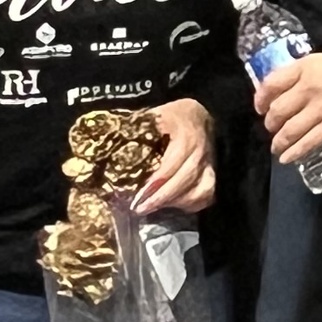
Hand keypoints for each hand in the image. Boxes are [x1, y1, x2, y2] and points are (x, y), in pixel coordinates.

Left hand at [132, 97, 218, 214]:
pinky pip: (206, 195)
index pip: (171, 164)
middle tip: (140, 207)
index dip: (154, 182)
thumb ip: (135, 129)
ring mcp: (209, 164)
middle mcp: (200, 151)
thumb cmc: (171, 118)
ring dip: (174, 202)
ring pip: (198, 190)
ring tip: (153, 207)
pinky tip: (172, 204)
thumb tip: (108, 143)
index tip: (137, 194)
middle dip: (161, 197)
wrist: (198, 114)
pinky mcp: (212, 174)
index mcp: (184, 136)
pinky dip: (190, 203)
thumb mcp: (153, 116)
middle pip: (183, 180)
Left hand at [253, 46, 321, 165]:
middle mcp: (308, 87)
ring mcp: (321, 108)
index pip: (271, 83)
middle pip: (277, 110)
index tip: (260, 107)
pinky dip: (293, 153)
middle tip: (272, 128)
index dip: (261, 99)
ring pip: (289, 129)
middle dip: (270, 123)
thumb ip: (310, 73)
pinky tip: (287, 158)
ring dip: (279, 141)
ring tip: (277, 147)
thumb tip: (293, 88)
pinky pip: (307, 143)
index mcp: (306, 67)